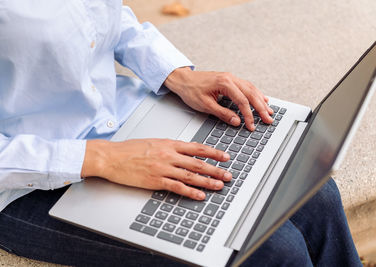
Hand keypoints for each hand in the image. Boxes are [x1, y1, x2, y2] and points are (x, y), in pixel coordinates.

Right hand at [81, 139, 231, 199]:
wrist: (112, 157)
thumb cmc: (129, 149)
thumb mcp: (153, 142)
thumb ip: (169, 147)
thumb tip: (182, 151)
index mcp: (169, 144)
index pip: (196, 148)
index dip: (213, 152)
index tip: (224, 155)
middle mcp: (169, 155)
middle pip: (198, 162)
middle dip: (216, 169)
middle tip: (228, 174)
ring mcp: (163, 168)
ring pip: (191, 175)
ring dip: (207, 181)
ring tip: (219, 185)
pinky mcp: (155, 181)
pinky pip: (177, 187)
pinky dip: (190, 191)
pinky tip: (199, 195)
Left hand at [164, 67, 273, 130]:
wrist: (182, 79)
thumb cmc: (191, 91)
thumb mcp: (205, 105)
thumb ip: (222, 113)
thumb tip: (236, 121)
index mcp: (224, 83)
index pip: (242, 101)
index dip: (248, 115)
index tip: (251, 125)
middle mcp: (230, 78)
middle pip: (251, 94)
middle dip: (261, 108)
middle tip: (269, 119)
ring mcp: (231, 78)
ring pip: (251, 89)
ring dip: (261, 100)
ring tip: (269, 111)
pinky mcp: (229, 80)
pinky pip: (246, 86)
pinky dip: (255, 94)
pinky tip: (261, 98)